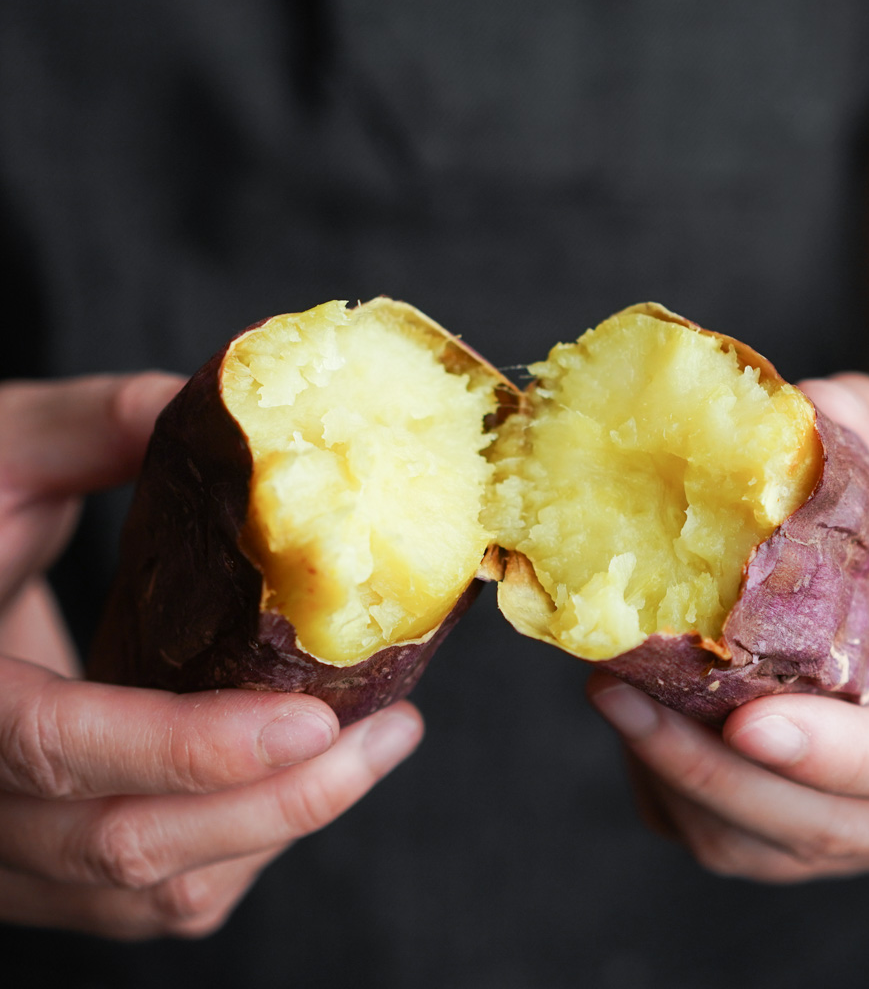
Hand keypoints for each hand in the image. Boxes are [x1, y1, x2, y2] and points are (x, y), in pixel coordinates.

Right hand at [0, 375, 422, 936]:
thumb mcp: (3, 451)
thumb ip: (102, 424)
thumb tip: (247, 411)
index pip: (57, 743)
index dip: (188, 743)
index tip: (315, 719)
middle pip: (127, 843)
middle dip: (281, 800)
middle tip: (391, 732)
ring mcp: (6, 848)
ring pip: (152, 889)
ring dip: (279, 827)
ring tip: (374, 744)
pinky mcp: (47, 862)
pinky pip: (155, 896)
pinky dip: (244, 849)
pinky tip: (304, 778)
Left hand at [589, 373, 868, 880]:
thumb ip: (866, 426)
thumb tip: (788, 407)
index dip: (844, 754)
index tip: (749, 724)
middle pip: (830, 825)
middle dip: (713, 771)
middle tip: (619, 695)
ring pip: (768, 846)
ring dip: (676, 783)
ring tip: (612, 699)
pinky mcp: (807, 815)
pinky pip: (732, 840)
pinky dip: (670, 794)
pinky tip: (634, 724)